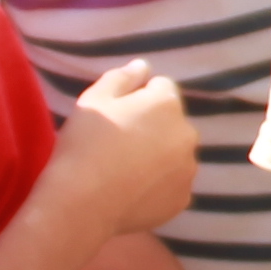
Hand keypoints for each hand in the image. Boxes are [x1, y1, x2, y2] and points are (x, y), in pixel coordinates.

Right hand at [55, 62, 196, 236]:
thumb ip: (122, 77)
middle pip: (172, 123)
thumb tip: (144, 66)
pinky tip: (132, 191)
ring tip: (125, 171)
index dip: (138, 98)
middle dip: (153, 127)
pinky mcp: (183, 198)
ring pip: (175, 154)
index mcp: (168, 104)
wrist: (82, 203)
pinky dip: (159, 185)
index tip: (117, 115)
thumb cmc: (85, 145)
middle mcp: (188, 134)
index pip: (161, 88)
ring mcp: (188, 169)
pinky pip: (173, 184)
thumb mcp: (94, 100)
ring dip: (159, 156)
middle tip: (119, 144)